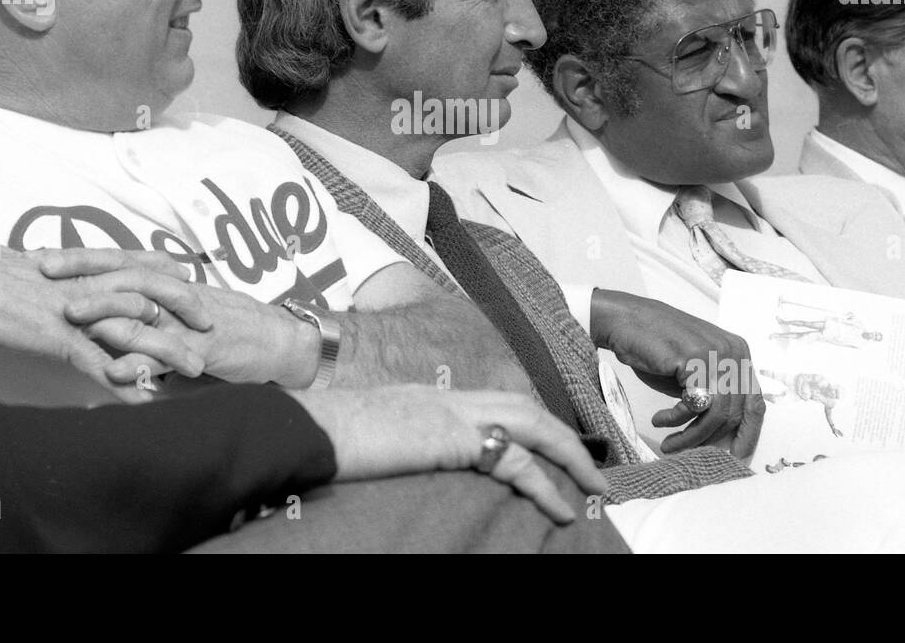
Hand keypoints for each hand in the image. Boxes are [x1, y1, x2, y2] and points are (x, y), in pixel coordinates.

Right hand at [0, 245, 206, 402]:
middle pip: (150, 292)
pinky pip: (99, 362)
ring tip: (196, 370)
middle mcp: (85, 284)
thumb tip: (62, 274)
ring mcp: (73, 311)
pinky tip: (144, 398)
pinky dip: (124, 381)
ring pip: (134, 329)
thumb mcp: (28, 269)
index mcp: (80, 267)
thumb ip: (55, 274)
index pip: (136, 264)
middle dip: (185, 308)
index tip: (194, 282)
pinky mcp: (55, 337)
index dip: (168, 273)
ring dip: (168, 351)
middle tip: (212, 325)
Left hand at [61, 274, 314, 387]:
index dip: (84, 256)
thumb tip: (107, 314)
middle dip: (84, 270)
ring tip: (71, 315)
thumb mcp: (186, 312)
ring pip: (144, 308)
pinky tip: (115, 371)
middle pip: (126, 272)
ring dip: (106, 310)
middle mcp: (176, 295)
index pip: (122, 260)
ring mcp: (190, 321)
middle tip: (43, 272)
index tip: (45, 254)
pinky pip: (168, 354)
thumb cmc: (230, 328)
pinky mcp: (204, 350)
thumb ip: (151, 310)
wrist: (280, 343)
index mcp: (170, 284)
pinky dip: (141, 362)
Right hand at [291, 385, 607, 523]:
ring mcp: (451, 411)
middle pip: (526, 407)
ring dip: (569, 456)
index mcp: (433, 397)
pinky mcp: (451, 436)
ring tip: (594, 488)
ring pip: (532, 424)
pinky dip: (544, 484)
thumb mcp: (377, 436)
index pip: (498, 404)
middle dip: (566, 438)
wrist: (308, 428)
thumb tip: (415, 461)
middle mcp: (448, 397)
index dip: (535, 427)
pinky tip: (560, 508)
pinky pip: (513, 460)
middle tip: (596, 472)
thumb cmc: (329, 436)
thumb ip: (406, 442)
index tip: (557, 451)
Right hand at [590, 288, 763, 458]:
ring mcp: (718, 354)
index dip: (747, 435)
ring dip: (691, 437)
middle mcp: (735, 352)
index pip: (755, 404)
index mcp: (740, 353)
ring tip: (670, 445)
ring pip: (717, 414)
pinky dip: (676, 419)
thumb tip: (724, 436)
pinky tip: (660, 421)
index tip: (734, 458)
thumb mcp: (694, 373)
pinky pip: (694, 405)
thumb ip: (714, 395)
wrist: (627, 321)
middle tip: (693, 455)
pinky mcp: (697, 359)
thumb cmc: (656, 346)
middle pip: (737, 413)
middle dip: (713, 440)